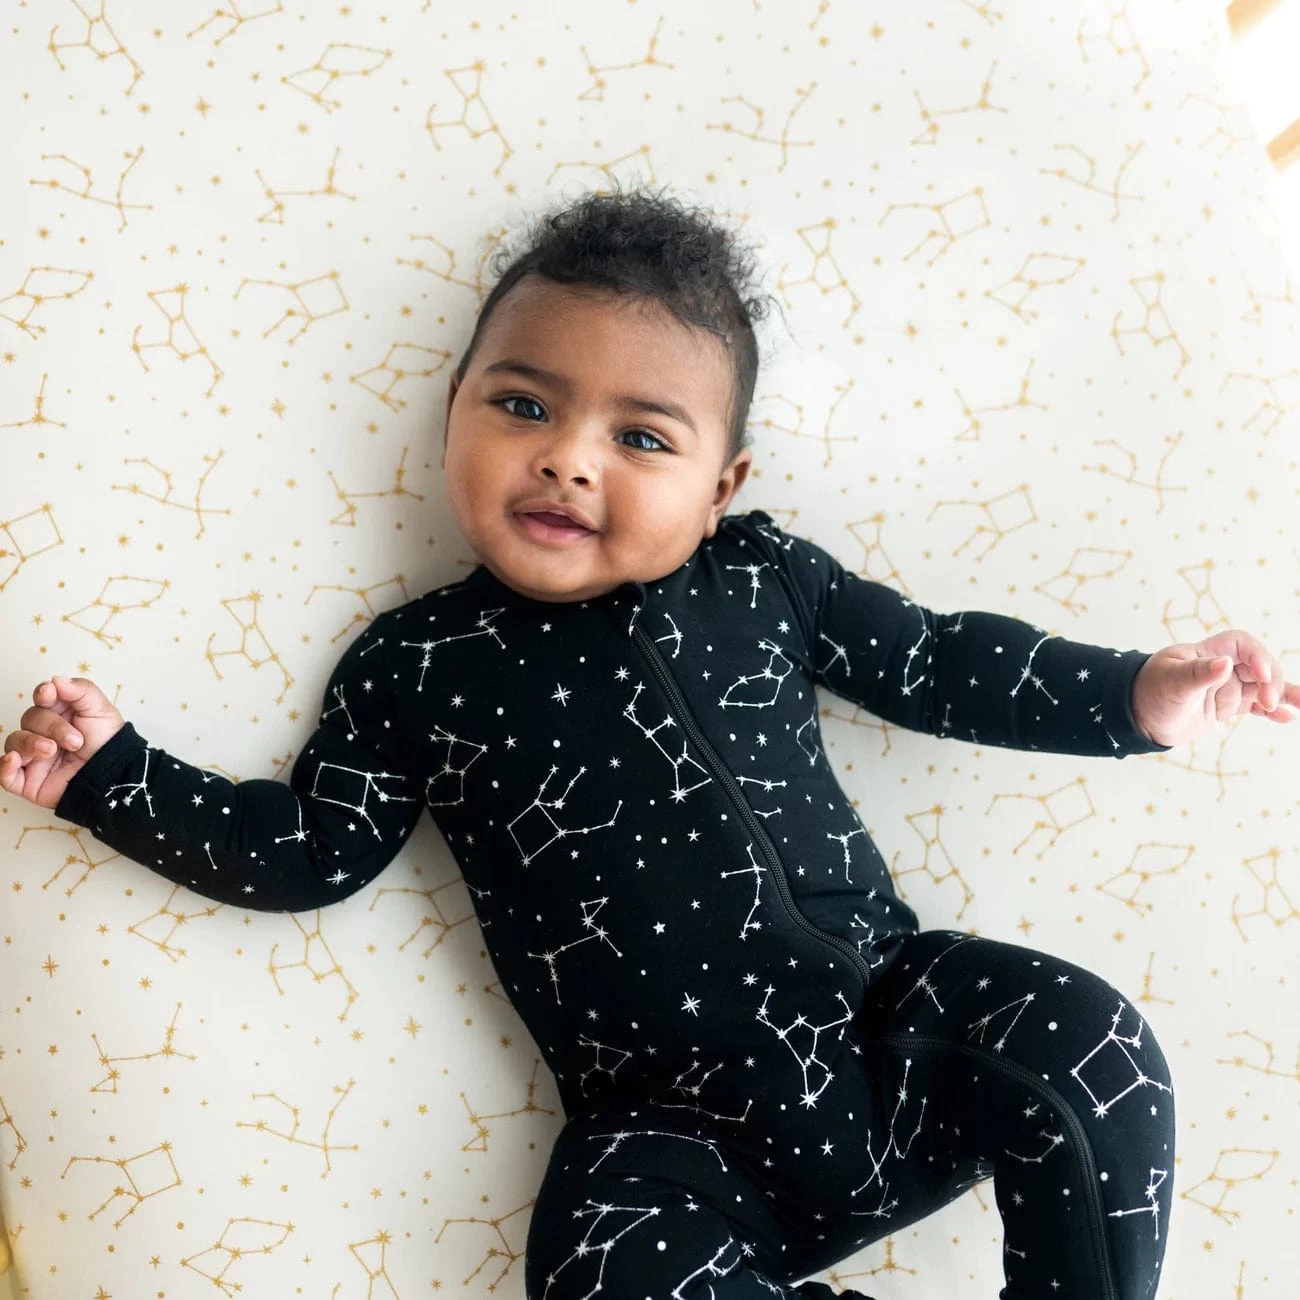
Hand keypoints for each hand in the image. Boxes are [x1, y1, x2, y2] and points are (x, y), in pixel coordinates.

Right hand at [1, 676, 124, 810]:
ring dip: (31, 743)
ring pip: (14, 741)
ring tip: (52, 751)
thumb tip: (55, 680)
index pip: (42, 698)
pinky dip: (4, 766)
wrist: (114, 776)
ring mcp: (34, 756)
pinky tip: (14, 759)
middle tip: (75, 740)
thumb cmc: (108, 744)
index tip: (48, 694)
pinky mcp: (28, 780)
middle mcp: (44, 733)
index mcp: (61, 714)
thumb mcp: (101, 711)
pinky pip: (4, 774)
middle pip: (30, 718)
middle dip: (51, 726)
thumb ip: (81, 690)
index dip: (42, 694)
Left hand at [1131, 631, 1295, 747]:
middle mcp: (1221, 667)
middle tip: (1268, 702)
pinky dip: (1273, 711)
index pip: (1242, 645)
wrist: (1138, 717)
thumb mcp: (1170, 682)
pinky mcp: (1228, 706)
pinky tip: (1289, 716)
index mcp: (1207, 652)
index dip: (1257, 656)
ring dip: (1282, 694)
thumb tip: (1225, 663)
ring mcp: (1226, 687)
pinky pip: (1256, 706)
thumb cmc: (1149, 691)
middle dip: (1270, 681)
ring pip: (1262, 687)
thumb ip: (1198, 674)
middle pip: (1258, 666)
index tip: (1262, 675)